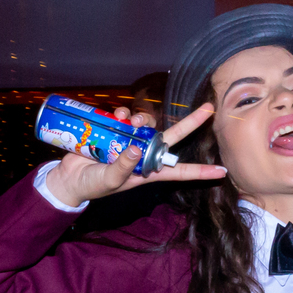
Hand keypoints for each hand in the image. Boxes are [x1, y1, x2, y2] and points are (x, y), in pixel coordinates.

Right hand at [46, 104, 224, 206]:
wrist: (69, 178)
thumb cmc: (93, 185)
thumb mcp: (110, 180)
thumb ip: (124, 166)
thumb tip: (137, 148)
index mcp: (149, 171)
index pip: (180, 170)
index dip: (201, 171)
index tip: (223, 171)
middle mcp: (145, 154)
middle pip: (173, 136)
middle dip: (191, 122)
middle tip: (209, 107)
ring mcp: (131, 141)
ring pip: (148, 123)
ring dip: (142, 117)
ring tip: (127, 120)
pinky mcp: (116, 132)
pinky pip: (126, 118)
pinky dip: (123, 114)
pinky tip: (116, 115)